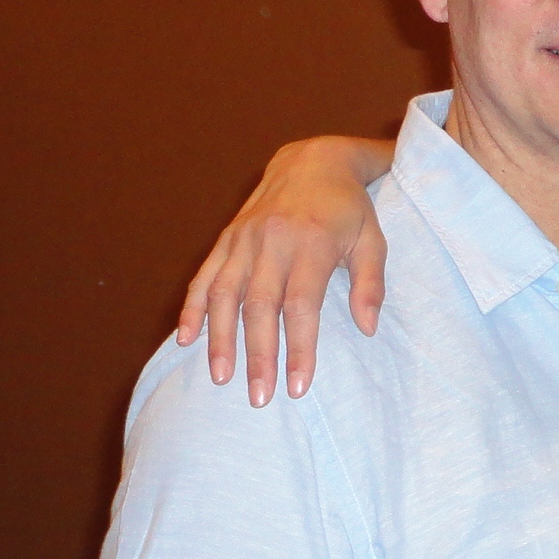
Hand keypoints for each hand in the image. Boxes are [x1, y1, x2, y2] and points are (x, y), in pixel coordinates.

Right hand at [177, 137, 392, 406]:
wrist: (314, 161)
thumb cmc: (349, 209)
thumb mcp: (373, 240)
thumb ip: (370, 284)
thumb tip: (367, 328)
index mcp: (311, 242)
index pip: (302, 305)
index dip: (299, 347)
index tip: (298, 385)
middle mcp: (272, 241)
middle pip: (259, 306)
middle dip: (258, 355)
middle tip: (260, 397)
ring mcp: (243, 239)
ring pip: (224, 294)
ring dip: (220, 339)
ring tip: (221, 377)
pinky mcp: (226, 237)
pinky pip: (204, 276)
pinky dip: (192, 308)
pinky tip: (186, 339)